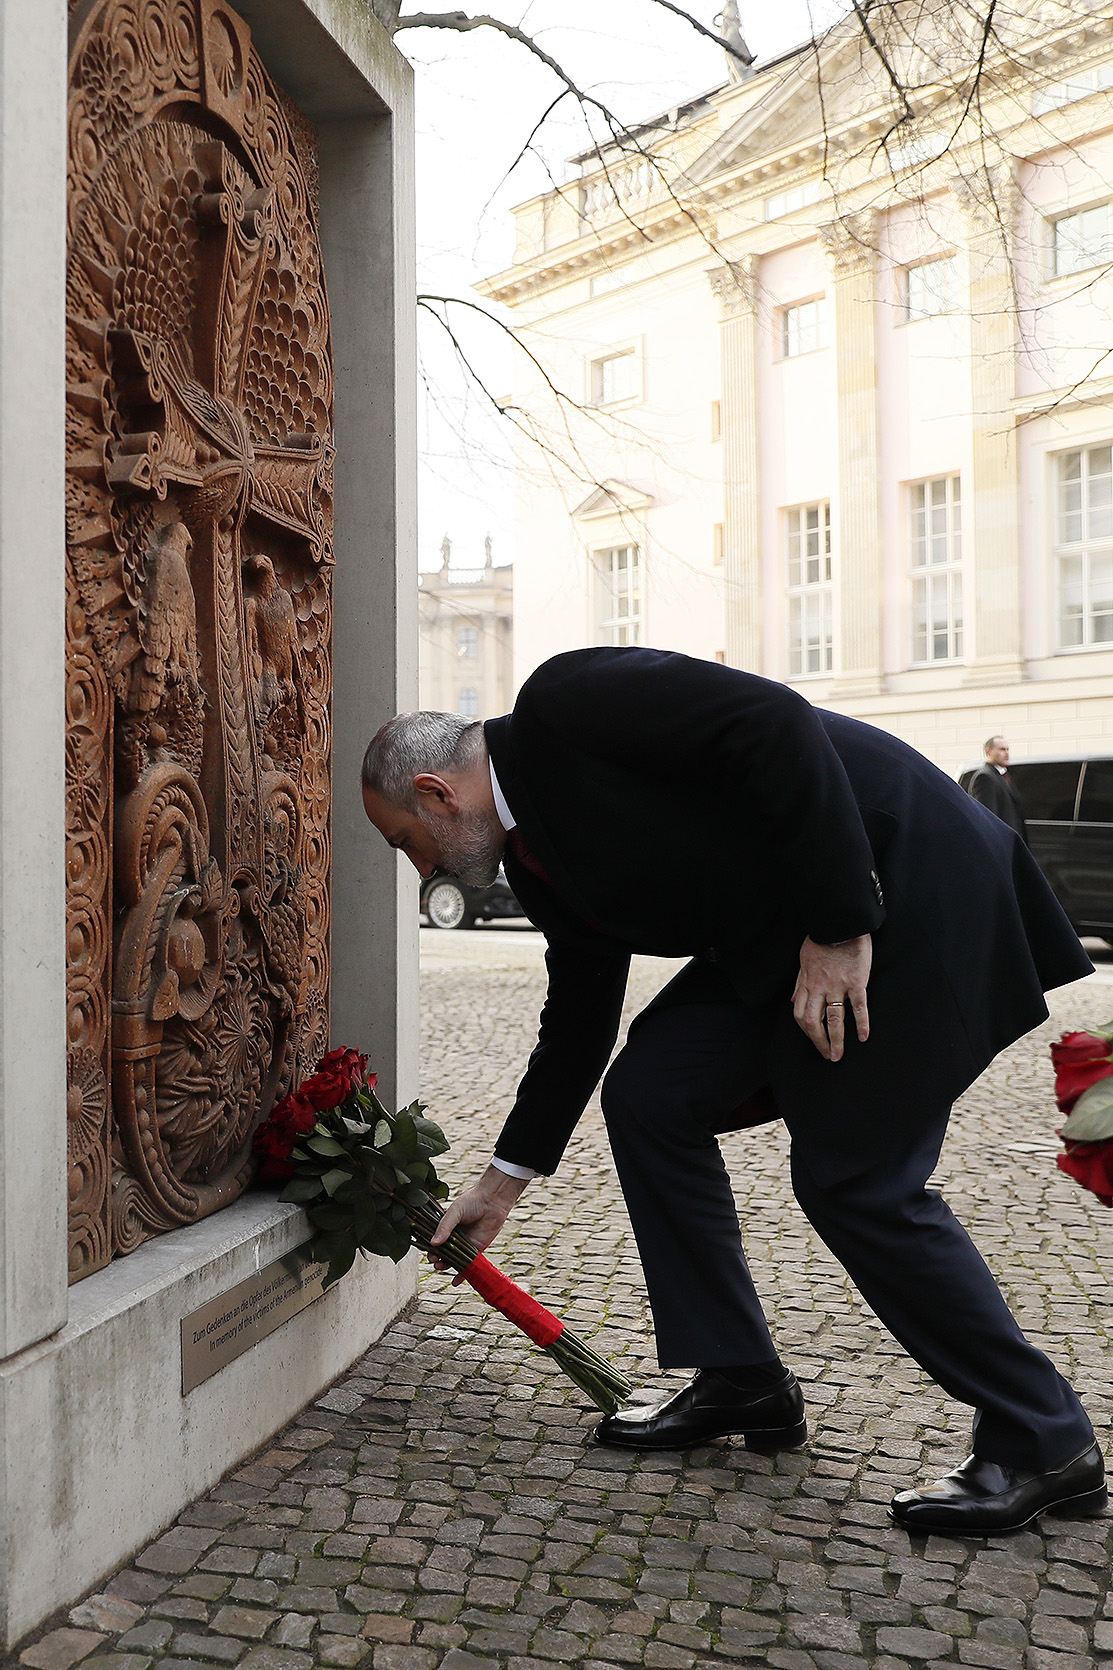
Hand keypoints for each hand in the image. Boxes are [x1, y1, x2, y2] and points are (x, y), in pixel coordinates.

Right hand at [429, 1164, 530, 1283]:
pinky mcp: (477, 1250)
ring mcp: (465, 1245)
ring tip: (441, 1267)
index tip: (428, 1253)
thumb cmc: (472, 1201)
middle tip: (435, 1261)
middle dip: (437, 1259)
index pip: (435, 1241)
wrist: (493, 1201)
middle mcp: (455, 1238)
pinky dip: (462, 1274)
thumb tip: (433, 1243)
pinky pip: (468, 1264)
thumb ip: (444, 1227)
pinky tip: (455, 1282)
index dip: (431, 1249)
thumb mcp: (454, 1211)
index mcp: (447, 1227)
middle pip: (443, 1253)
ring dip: (447, 1266)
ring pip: (454, 1260)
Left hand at [792, 934, 871, 1062]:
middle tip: (828, 1056)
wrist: (839, 923)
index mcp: (807, 983)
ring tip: (839, 1055)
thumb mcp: (803, 960)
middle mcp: (819, 988)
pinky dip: (861, 1024)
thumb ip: (800, 983)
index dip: (806, 1032)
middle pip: (814, 1022)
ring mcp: (837, 986)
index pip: (800, 1015)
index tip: (814, 1042)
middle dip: (819, 1043)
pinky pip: (858, 1007)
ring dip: (836, 1041)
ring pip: (834, 1019)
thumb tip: (793, 1000)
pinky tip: (863, 1037)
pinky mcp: (856, 981)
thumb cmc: (821, 940)